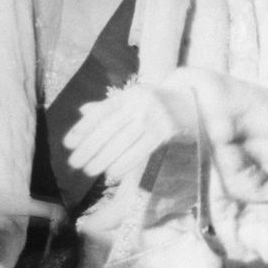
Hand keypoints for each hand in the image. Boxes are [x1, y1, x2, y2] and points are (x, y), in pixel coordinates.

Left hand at [63, 83, 196, 182]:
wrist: (199, 101)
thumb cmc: (161, 104)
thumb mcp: (136, 99)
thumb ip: (110, 107)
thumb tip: (82, 111)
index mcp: (130, 94)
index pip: (101, 112)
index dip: (83, 128)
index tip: (68, 143)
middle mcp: (140, 102)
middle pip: (108, 128)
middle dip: (89, 147)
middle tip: (74, 163)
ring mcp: (154, 116)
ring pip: (122, 141)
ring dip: (102, 158)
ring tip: (88, 171)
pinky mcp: (167, 131)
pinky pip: (141, 150)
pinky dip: (125, 162)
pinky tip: (112, 173)